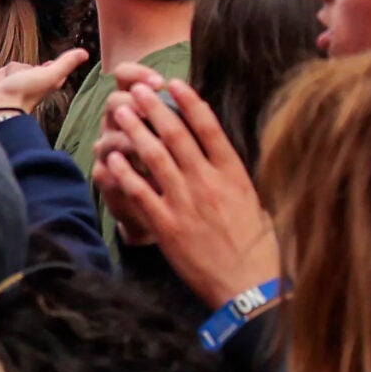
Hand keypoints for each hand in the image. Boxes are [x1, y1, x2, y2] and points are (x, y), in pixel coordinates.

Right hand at [0, 47, 90, 117]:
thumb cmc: (21, 95)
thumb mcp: (49, 75)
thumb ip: (65, 64)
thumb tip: (85, 53)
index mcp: (41, 85)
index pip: (43, 69)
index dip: (41, 68)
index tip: (43, 68)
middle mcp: (26, 91)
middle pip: (17, 66)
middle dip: (12, 71)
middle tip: (15, 83)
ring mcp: (7, 95)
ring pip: (0, 73)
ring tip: (1, 91)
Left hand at [91, 74, 278, 306]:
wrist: (249, 288)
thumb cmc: (258, 249)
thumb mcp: (255, 204)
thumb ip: (234, 179)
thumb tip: (220, 157)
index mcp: (233, 174)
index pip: (208, 127)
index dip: (189, 102)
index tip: (174, 83)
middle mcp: (208, 182)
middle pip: (176, 135)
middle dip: (153, 108)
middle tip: (136, 91)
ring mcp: (186, 203)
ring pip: (154, 157)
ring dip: (135, 131)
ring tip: (120, 113)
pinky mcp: (168, 226)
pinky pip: (140, 192)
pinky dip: (125, 173)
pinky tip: (112, 158)